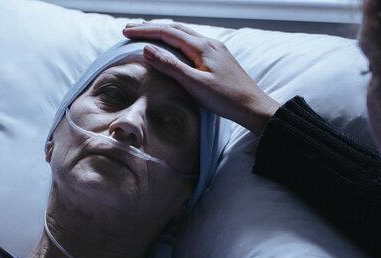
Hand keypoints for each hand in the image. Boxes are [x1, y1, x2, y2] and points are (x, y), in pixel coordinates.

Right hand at [123, 22, 279, 134]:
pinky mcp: (218, 58)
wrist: (253, 107)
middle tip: (130, 29)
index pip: (167, 32)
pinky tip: (172, 47)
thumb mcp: (194, 84)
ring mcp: (215, 49)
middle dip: (151, 27)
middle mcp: (209, 43)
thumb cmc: (226, 99)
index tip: (126, 32)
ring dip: (163, 32)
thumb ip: (170, 66)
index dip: (145, 31)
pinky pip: (192, 42)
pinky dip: (175, 41)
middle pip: (175, 28)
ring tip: (146, 34)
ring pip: (184, 34)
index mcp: (202, 47)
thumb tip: (147, 49)